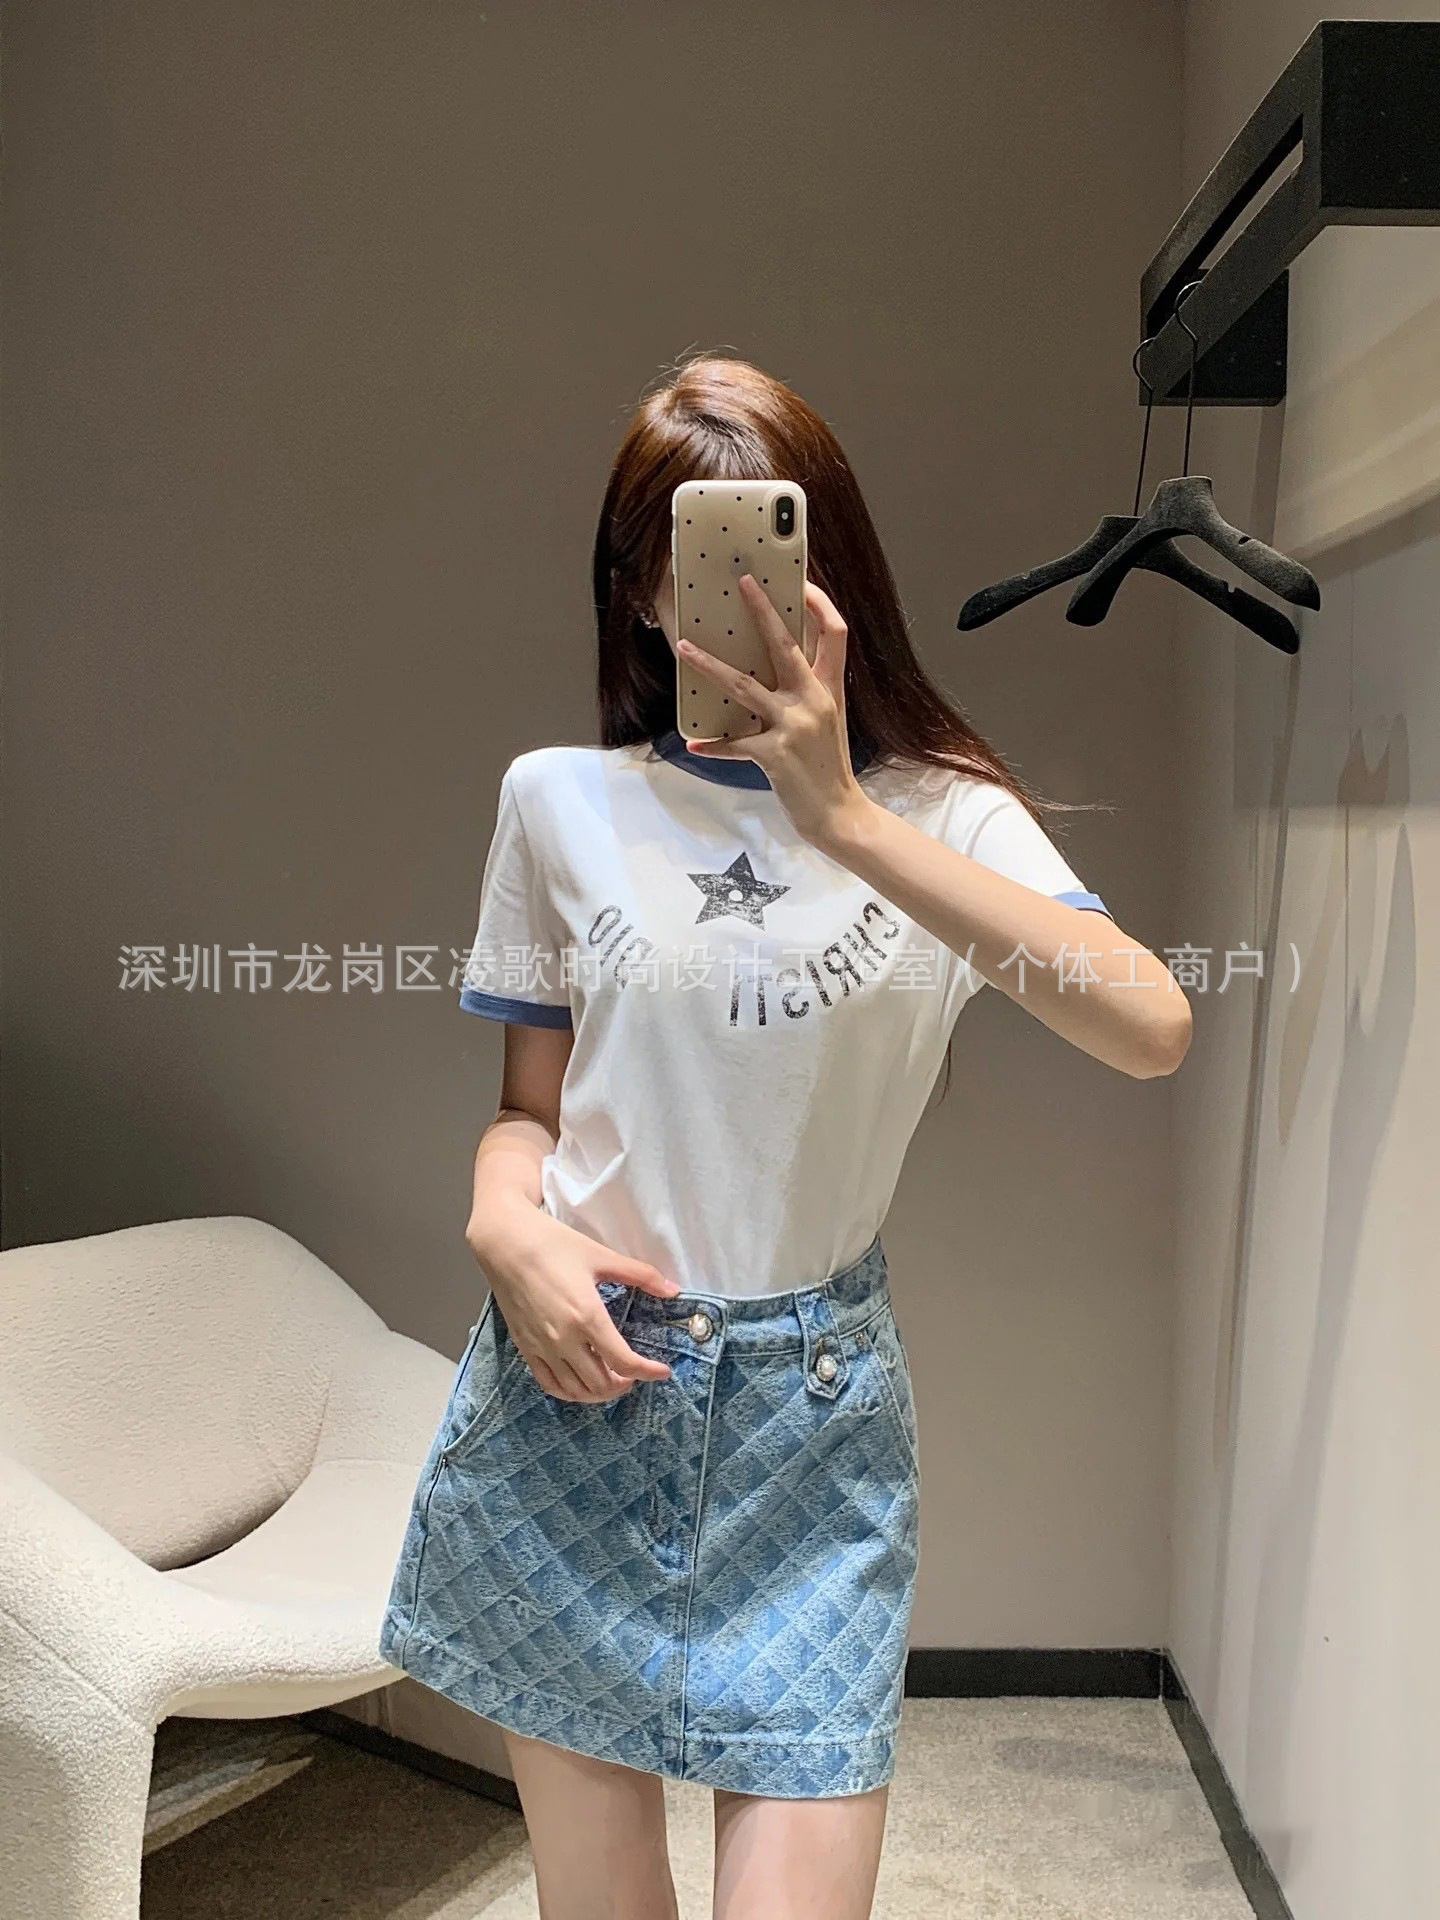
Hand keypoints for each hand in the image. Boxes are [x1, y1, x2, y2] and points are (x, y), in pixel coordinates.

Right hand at [471, 1207, 679, 1402]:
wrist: (505, 1242)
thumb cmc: (554, 1244)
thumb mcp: (602, 1255)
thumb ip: (641, 1275)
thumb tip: (674, 1290)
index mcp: (587, 1316)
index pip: (624, 1362)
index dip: (648, 1372)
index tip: (663, 1371)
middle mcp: (564, 1339)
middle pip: (601, 1384)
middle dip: (625, 1384)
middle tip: (637, 1372)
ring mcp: (542, 1347)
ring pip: (576, 1390)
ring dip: (600, 1393)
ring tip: (613, 1380)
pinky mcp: (525, 1347)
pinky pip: (549, 1384)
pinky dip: (570, 1392)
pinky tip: (581, 1384)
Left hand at [677, 575, 872, 848]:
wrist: (838, 813)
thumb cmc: (828, 766)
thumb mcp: (829, 719)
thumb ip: (809, 689)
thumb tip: (773, 664)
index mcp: (831, 688)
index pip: (835, 632)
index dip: (821, 604)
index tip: (801, 583)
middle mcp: (815, 700)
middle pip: (786, 644)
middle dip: (763, 610)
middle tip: (744, 584)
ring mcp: (795, 726)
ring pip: (744, 685)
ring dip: (710, 665)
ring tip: (684, 648)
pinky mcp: (775, 754)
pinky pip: (735, 744)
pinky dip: (714, 744)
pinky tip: (695, 743)